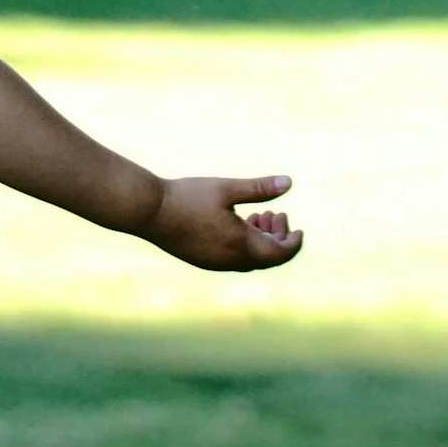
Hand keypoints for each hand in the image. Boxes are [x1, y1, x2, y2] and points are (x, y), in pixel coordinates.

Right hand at [143, 175, 304, 271]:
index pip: (280, 254)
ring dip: (261, 241)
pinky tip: (238, 223)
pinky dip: (244, 246)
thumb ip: (259, 189)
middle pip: (267, 259)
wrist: (148, 211)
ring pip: (249, 260)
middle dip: (278, 239)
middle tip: (278, 215)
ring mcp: (214, 263)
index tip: (299, 229)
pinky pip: (233, 260)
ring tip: (259, 216)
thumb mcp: (227, 188)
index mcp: (240, 245)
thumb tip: (289, 183)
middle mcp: (229, 261)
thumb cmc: (188, 196)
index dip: (293, 243)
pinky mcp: (201, 260)